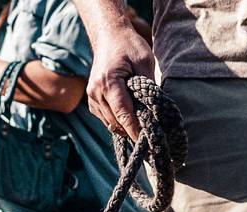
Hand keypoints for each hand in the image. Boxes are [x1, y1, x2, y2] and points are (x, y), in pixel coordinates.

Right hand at [86, 21, 154, 139]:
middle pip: (116, 122)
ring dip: (125, 127)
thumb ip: (148, 86)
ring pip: (110, 123)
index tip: (147, 141)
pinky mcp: (92, 100)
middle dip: (132, 130)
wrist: (109, 36)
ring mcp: (92, 97)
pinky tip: (129, 119)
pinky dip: (117, 121)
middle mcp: (96, 92)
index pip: (123, 114)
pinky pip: (106, 118)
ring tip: (142, 129)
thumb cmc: (128, 46)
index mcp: (108, 83)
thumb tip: (154, 109)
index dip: (135, 130)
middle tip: (150, 137)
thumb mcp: (144, 61)